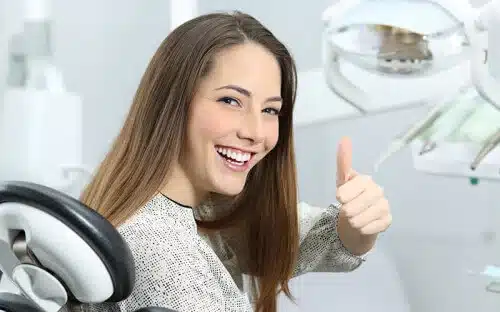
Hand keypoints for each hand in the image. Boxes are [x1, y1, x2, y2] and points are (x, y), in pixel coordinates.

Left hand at [335, 137, 391, 254]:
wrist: (359, 219)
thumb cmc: (350, 197)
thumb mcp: (342, 181)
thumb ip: (343, 162)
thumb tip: (345, 138)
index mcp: (365, 180)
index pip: (344, 193)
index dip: (340, 198)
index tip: (340, 198)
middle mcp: (378, 191)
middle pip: (351, 209)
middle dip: (346, 212)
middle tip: (348, 210)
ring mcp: (384, 206)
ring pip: (358, 220)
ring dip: (352, 222)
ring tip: (354, 217)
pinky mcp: (388, 221)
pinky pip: (368, 229)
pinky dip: (362, 229)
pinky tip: (363, 224)